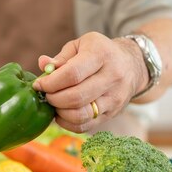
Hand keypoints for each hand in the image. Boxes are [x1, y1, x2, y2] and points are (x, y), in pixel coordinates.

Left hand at [33, 32, 147, 132]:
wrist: (132, 65)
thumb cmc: (99, 53)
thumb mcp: (82, 45)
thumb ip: (61, 57)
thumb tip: (43, 64)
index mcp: (102, 55)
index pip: (72, 74)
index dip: (51, 83)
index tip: (39, 84)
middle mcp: (112, 77)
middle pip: (76, 97)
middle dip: (53, 98)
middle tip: (46, 94)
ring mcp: (115, 98)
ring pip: (81, 115)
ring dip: (60, 112)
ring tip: (54, 104)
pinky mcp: (113, 114)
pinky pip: (85, 126)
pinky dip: (68, 123)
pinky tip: (62, 113)